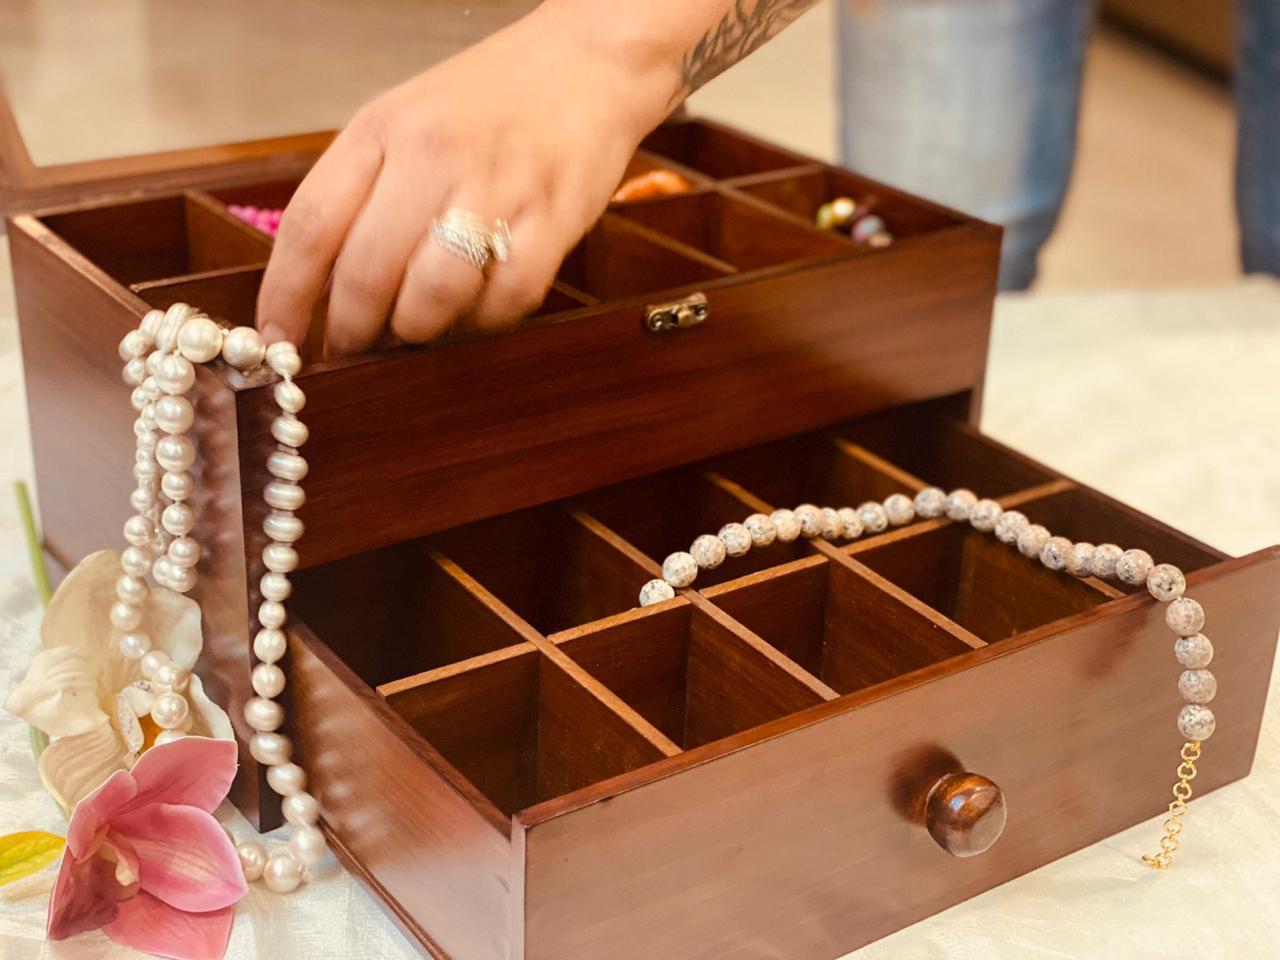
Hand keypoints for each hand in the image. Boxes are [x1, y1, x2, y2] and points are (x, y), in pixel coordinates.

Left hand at [256, 6, 671, 353]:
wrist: (588, 64)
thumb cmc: (491, 102)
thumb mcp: (404, 122)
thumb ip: (362, 193)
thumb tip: (322, 289)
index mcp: (383, 129)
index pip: (312, 225)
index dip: (285, 295)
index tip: (276, 341)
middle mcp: (434, 155)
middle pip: (366, 272)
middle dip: (353, 328)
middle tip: (356, 346)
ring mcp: (497, 188)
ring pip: (432, 296)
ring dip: (418, 330)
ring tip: (420, 325)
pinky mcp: (554, 220)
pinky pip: (505, 301)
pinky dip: (484, 321)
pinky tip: (479, 306)